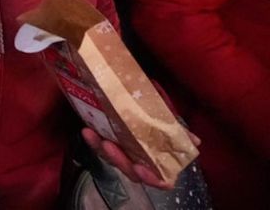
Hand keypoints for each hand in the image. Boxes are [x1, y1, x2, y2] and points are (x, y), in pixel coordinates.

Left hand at [82, 127, 199, 190]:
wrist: (130, 103)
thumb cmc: (158, 121)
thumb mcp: (169, 123)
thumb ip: (178, 131)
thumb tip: (195, 141)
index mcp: (158, 162)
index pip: (160, 180)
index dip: (151, 177)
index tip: (140, 167)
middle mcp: (140, 162)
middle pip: (129, 170)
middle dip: (119, 160)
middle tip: (109, 145)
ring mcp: (122, 155)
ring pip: (111, 159)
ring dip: (101, 149)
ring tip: (93, 135)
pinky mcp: (107, 145)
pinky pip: (98, 147)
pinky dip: (93, 140)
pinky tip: (87, 130)